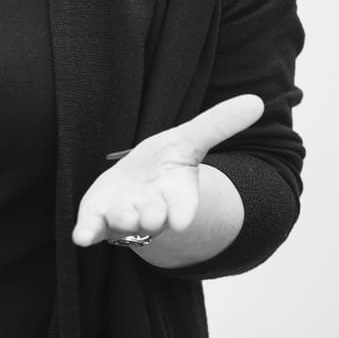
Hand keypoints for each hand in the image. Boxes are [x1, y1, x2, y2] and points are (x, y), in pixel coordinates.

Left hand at [72, 94, 264, 247]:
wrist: (135, 185)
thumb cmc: (164, 163)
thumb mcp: (189, 139)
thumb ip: (219, 123)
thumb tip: (257, 100)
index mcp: (177, 194)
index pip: (183, 206)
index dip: (182, 213)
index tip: (181, 220)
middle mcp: (151, 209)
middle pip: (153, 216)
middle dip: (150, 216)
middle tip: (148, 215)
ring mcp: (124, 217)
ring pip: (123, 224)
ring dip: (121, 221)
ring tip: (120, 215)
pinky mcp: (98, 220)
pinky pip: (92, 230)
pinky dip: (87, 233)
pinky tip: (81, 237)